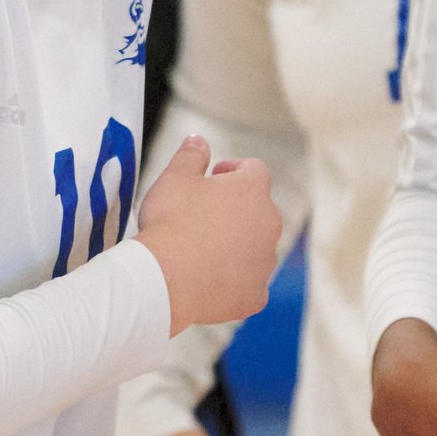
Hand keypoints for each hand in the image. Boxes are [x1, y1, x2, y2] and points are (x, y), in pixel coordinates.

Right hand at [132, 136, 279, 335]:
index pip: (254, 170)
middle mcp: (269, 224)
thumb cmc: (172, 222)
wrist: (168, 278)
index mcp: (253, 190)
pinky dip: (233, 282)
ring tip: (201, 252)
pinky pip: (249, 285)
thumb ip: (190, 155)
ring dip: (236, 246)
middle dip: (235, 211)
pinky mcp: (255, 295)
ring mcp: (265, 263)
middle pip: (258, 211)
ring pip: (255, 249)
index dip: (233, 170)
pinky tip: (208, 282)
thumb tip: (198, 139)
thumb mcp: (174, 177)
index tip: (213, 177)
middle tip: (202, 216)